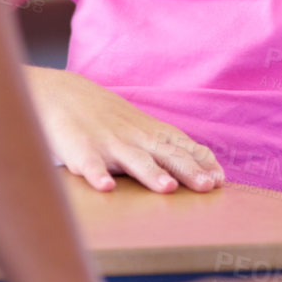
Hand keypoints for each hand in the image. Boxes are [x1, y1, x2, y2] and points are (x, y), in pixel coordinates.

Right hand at [30, 68, 224, 193]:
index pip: (181, 147)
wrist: (60, 93)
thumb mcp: (140, 127)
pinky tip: (105, 188)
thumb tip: (205, 167)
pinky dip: (96, 174)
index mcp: (149, 133)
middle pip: (165, 155)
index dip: (201, 162)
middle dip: (187, 170)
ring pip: (132, 160)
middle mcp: (133, 137)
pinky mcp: (79, 149)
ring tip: (166, 188)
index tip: (220, 179)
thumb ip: (167, 146)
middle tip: (207, 186)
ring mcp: (107, 143)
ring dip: (150, 173)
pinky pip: (88, 164)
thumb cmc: (106, 117)